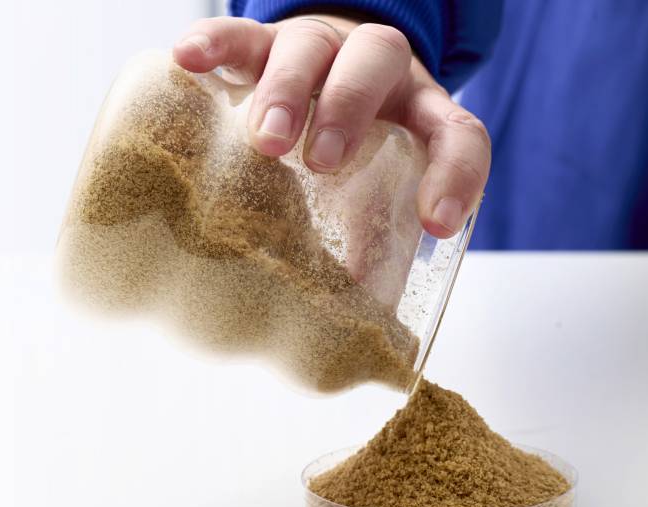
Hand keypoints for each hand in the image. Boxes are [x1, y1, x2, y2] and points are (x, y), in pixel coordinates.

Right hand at [173, 15, 489, 238]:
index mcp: (420, 113)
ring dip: (288, 90)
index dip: (456, 176)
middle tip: (322, 163)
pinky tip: (189, 62)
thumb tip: (357, 329)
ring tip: (265, 140)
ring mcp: (320, 49)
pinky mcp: (264, 43)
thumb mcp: (379, 188)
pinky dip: (217, 44)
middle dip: (349, 109)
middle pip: (376, 61)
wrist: (330, 74)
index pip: (458, 133)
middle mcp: (377, 71)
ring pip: (309, 46)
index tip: (433, 225)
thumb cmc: (359, 151)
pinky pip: (241, 34)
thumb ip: (376, 241)